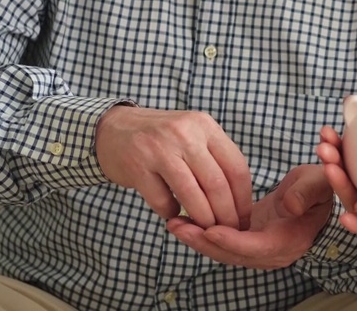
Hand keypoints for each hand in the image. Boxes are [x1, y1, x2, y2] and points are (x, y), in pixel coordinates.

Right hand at [95, 106, 251, 229]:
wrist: (112, 128)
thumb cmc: (161, 138)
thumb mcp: (192, 134)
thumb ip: (214, 157)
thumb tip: (240, 200)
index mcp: (204, 125)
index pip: (236, 167)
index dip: (243, 199)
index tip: (244, 218)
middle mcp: (185, 134)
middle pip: (217, 185)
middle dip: (226, 216)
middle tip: (228, 231)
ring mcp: (159, 149)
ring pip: (193, 196)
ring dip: (202, 220)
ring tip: (204, 229)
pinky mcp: (138, 167)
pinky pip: (163, 202)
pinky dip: (171, 214)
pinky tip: (173, 213)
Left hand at [166, 164, 333, 268]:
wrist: (314, 193)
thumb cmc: (317, 186)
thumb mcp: (317, 183)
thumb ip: (306, 193)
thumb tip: (291, 206)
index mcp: (290, 240)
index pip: (257, 247)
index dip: (232, 240)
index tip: (210, 229)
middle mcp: (272, 253)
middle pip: (233, 254)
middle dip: (204, 242)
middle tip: (179, 226)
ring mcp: (258, 250)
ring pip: (223, 251)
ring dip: (197, 239)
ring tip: (174, 223)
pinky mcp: (246, 241)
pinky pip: (221, 242)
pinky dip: (202, 233)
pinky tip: (184, 220)